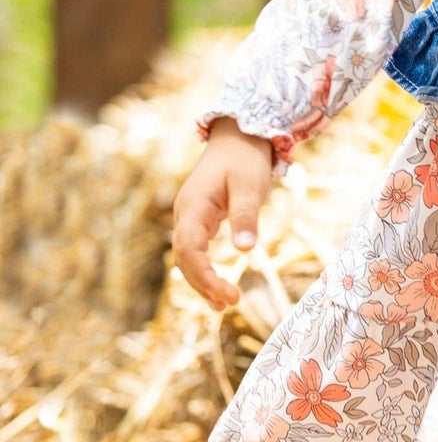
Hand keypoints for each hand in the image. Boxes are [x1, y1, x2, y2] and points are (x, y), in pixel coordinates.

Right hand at [171, 118, 275, 309]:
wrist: (239, 136)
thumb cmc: (245, 159)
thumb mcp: (249, 186)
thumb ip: (246, 216)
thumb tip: (246, 250)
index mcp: (193, 206)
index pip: (189, 249)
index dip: (204, 275)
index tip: (226, 295)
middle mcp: (185, 214)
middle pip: (184, 258)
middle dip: (203, 284)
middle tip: (229, 304)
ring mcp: (190, 216)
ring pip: (188, 256)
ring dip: (202, 281)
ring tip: (224, 305)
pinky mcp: (200, 218)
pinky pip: (195, 249)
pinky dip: (204, 269)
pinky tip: (217, 287)